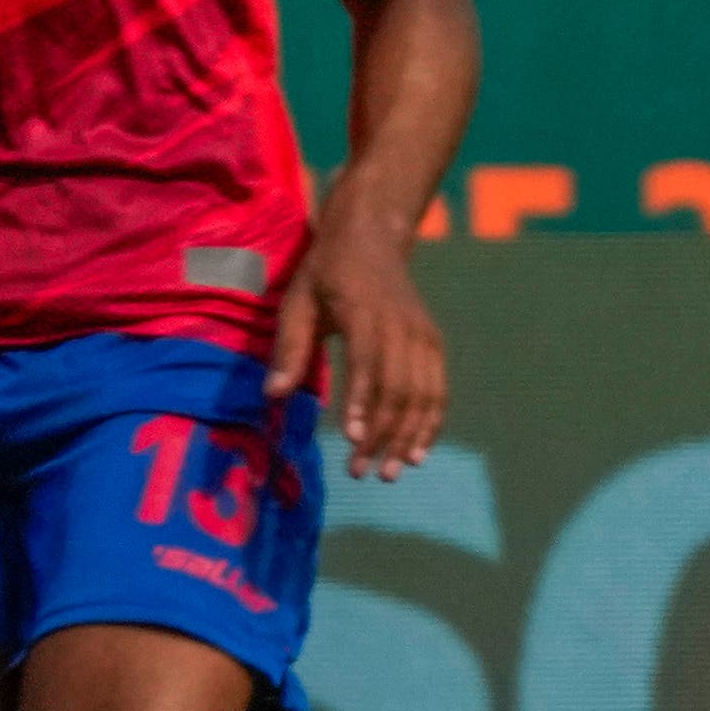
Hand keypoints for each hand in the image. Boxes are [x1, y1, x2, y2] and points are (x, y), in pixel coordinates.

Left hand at [267, 217, 447, 479]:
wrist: (372, 238)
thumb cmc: (326, 273)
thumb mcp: (297, 302)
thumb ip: (289, 349)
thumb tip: (271, 395)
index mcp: (366, 314)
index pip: (368, 364)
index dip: (363, 404)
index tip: (353, 440)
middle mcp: (402, 327)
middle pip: (401, 389)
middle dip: (384, 434)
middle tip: (363, 472)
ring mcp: (423, 336)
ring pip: (424, 395)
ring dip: (409, 436)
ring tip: (390, 471)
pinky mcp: (433, 344)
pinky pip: (438, 390)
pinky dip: (430, 423)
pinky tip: (416, 452)